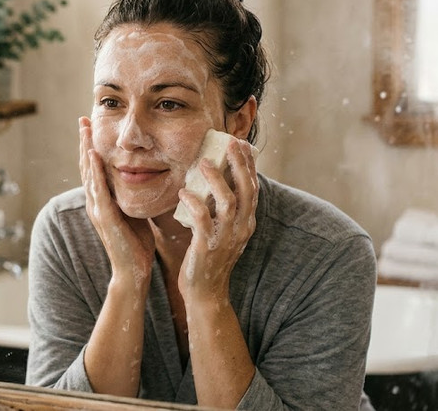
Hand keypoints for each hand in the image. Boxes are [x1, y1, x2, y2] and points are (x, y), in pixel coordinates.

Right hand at [79, 117, 154, 286]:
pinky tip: (93, 154)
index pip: (94, 169)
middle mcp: (95, 203)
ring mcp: (97, 209)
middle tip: (83, 120)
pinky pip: (98, 190)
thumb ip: (131, 195)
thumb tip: (142, 177)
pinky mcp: (104, 217)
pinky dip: (94, 171)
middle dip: (84, 142)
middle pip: (86, 166)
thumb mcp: (134, 212)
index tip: (91, 127)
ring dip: (85, 149)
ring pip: (88, 174)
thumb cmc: (136, 244)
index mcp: (102, 201)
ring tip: (85, 129)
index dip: (91, 147)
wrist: (133, 271)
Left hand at [177, 138, 257, 298]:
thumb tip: (214, 182)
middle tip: (229, 144)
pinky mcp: (207, 246)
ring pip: (228, 202)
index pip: (253, 189)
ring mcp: (226, 238)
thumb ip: (222, 210)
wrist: (205, 293)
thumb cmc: (209, 258)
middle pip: (246, 190)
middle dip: (239, 165)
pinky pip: (203, 219)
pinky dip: (194, 203)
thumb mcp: (222, 231)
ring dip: (216, 180)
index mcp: (246, 223)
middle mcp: (241, 229)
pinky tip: (184, 192)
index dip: (249, 166)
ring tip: (203, 163)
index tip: (242, 145)